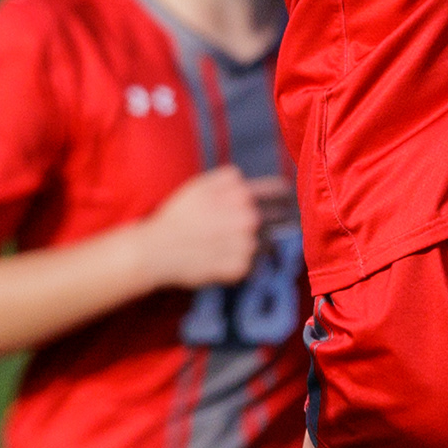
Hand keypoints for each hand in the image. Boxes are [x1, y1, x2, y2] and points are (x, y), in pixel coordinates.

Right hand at [139, 168, 291, 291]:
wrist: (159, 250)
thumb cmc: (178, 215)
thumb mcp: (201, 184)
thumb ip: (229, 178)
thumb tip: (248, 181)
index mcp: (242, 196)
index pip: (279, 193)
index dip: (285, 195)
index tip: (288, 199)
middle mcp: (249, 220)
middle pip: (280, 219)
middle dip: (279, 220)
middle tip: (273, 223)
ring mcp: (247, 246)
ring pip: (268, 243)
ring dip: (260, 243)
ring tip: (237, 243)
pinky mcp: (241, 269)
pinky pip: (253, 265)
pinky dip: (245, 262)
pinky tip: (225, 257)